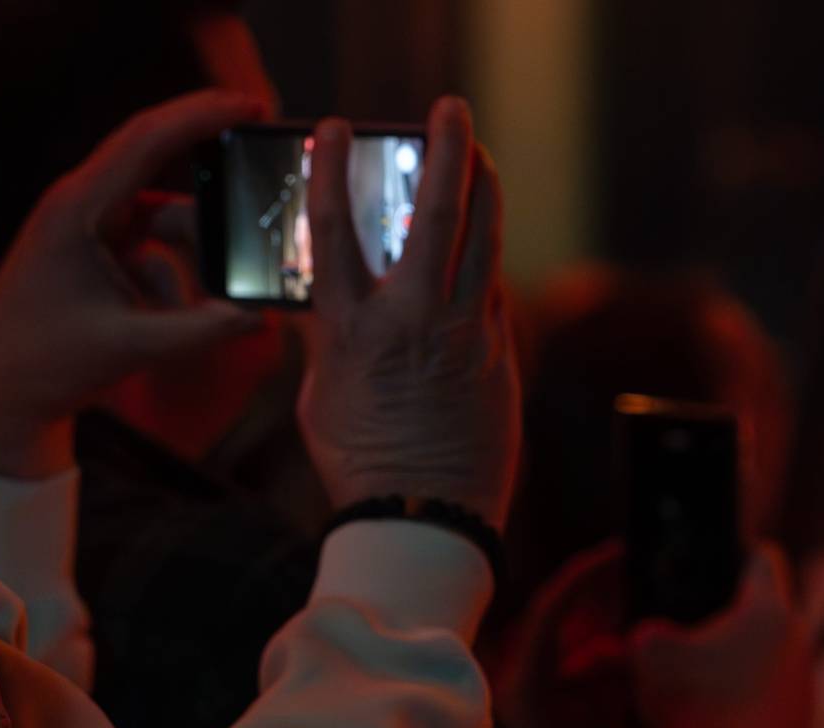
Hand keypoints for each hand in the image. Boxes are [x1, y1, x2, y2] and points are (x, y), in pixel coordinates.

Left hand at [0, 91, 272, 478]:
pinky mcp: (96, 251)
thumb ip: (200, 330)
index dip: (200, 114)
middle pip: (158, 162)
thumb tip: (260, 316)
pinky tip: (191, 311)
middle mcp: (80, 205)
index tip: (250, 103)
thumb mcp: (130, 346)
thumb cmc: (45, 364)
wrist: (0, 395)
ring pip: (163, 214)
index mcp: (75, 208)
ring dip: (196, 244)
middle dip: (210, 165)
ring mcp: (88, 227)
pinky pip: (153, 244)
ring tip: (229, 286)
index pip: (145, 140)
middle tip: (259, 163)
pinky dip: (178, 270)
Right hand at [297, 97, 520, 524]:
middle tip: (449, 112)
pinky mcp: (501, 353)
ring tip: (479, 156)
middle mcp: (415, 322)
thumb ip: (327, 337)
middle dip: (446, 151)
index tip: (332, 130)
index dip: (329, 173)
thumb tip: (325, 300)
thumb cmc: (361, 465)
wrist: (426, 519)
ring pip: (486, 240)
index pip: (334, 233)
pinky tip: (480, 247)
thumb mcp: (321, 396)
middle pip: (437, 214)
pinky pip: (495, 288)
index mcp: (354, 332)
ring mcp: (467, 334)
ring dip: (483, 188)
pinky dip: (486, 259)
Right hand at [630, 546, 823, 727]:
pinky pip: (773, 699)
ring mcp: (805, 688)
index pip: (762, 559)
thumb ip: (652, 628)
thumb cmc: (687, 706)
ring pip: (772, 659)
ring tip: (704, 680)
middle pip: (768, 612)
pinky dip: (749, 702)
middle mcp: (798, 643)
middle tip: (697, 627)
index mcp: (767, 610)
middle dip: (735, 616)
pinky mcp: (801, 726)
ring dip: (744, 662)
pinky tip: (717, 718)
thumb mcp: (647, 652)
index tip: (721, 557)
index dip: (737, 552)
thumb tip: (657, 633)